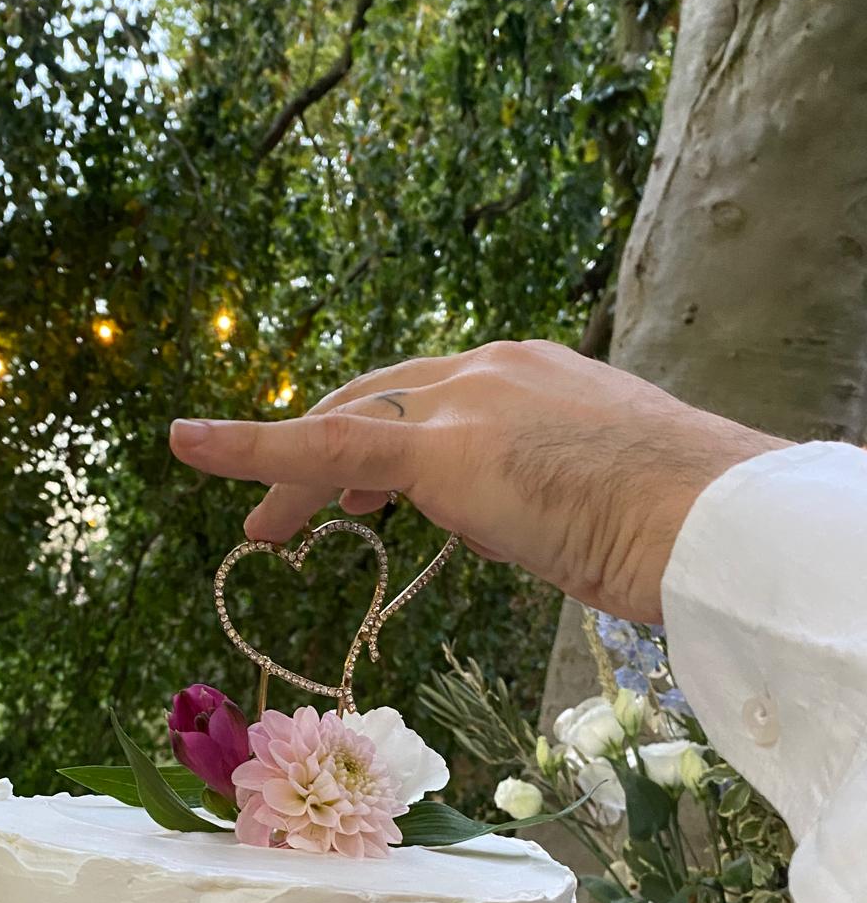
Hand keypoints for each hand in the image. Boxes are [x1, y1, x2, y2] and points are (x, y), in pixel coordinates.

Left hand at [168, 340, 788, 621]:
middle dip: (318, 458)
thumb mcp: (595, 499)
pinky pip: (322, 443)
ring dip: (291, 474)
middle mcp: (489, 370)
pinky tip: (190, 445)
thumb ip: (537, 494)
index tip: (358, 488)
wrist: (711, 523)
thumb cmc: (676, 526)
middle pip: (372, 403)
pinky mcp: (442, 448)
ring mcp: (466, 401)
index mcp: (529, 376)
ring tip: (264, 532)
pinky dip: (249, 445)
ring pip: (345, 426)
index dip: (380, 444)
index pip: (428, 399)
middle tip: (287, 520)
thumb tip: (501, 520)